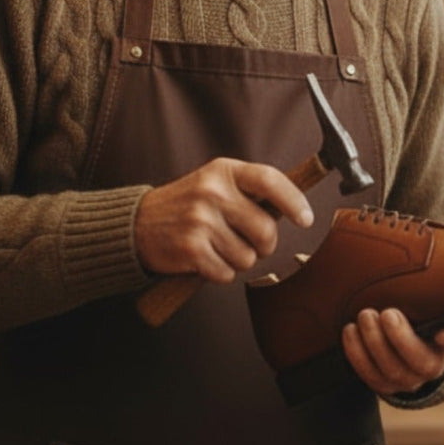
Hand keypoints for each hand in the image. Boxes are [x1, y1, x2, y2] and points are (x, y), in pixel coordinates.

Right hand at [134, 158, 312, 281]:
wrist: (137, 225)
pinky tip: (205, 258)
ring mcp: (199, 220)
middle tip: (249, 243)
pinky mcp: (190, 248)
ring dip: (239, 260)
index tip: (306, 219)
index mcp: (223, 171)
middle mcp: (212, 192)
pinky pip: (227, 273)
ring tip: (219, 247)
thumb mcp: (215, 184)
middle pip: (265, 230)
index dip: (294, 201)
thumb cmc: (187, 206)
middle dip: (264, 245)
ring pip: (248, 257)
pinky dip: (221, 273)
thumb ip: (250, 192)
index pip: (270, 181)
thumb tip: (295, 209)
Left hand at [341, 218, 443, 394]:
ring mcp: (410, 375)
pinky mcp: (386, 380)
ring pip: (394, 372)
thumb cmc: (432, 298)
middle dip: (401, 340)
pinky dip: (357, 357)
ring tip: (362, 317)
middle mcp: (436, 362)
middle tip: (386, 313)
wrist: (410, 324)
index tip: (442, 331)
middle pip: (423, 363)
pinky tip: (348, 332)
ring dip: (375, 346)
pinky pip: (372, 378)